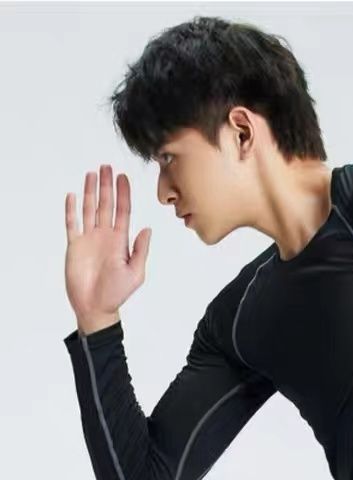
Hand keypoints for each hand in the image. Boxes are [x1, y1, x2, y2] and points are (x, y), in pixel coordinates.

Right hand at [65, 163, 151, 325]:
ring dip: (90, 191)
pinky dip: (71, 210)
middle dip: (107, 186)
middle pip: (106, 205)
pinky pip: (72, 223)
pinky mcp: (74, 245)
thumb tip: (147, 229)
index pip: (123, 211)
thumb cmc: (117, 293)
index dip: (123, 194)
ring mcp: (89, 239)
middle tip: (107, 167)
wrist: (96, 307)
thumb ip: (141, 250)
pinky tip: (73, 196)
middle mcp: (104, 235)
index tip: (123, 177)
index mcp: (120, 240)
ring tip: (92, 174)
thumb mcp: (136, 273)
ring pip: (89, 209)